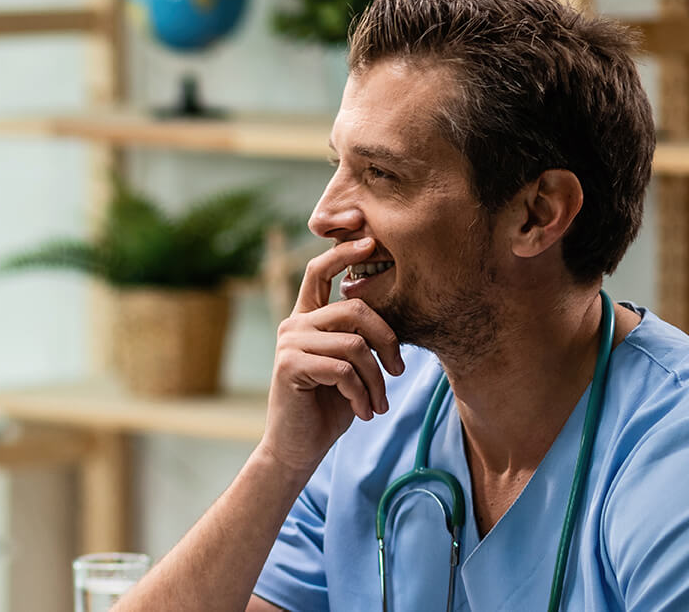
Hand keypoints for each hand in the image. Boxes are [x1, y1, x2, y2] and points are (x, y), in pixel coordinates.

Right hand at [259, 237, 404, 473]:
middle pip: (353, 308)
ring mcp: (289, 344)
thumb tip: (393, 317)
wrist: (298, 448)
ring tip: (378, 403)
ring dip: (377, 379)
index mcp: (307, 318)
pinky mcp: (289, 366)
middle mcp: (294, 325)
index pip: (320, 271)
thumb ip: (360, 339)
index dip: (343, 251)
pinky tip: (362, 412)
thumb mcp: (351, 366)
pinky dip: (362, 394)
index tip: (370, 241)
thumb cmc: (329, 407)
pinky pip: (344, 369)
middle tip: (399, 371)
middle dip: (387, 339)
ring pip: (354, 344)